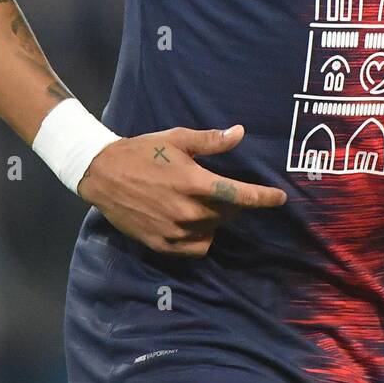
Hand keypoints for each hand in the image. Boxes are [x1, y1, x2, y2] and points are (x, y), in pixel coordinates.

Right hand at [76, 124, 285, 254]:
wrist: (102, 174)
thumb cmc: (143, 152)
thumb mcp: (177, 140)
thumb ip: (211, 141)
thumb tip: (240, 133)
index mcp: (195, 183)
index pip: (239, 195)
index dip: (263, 198)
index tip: (281, 198)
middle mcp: (188, 211)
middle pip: (227, 214)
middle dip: (230, 204)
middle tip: (218, 190)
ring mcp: (174, 231)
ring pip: (211, 232)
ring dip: (214, 221)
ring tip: (200, 205)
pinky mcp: (162, 245)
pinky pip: (194, 249)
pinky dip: (199, 238)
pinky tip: (191, 224)